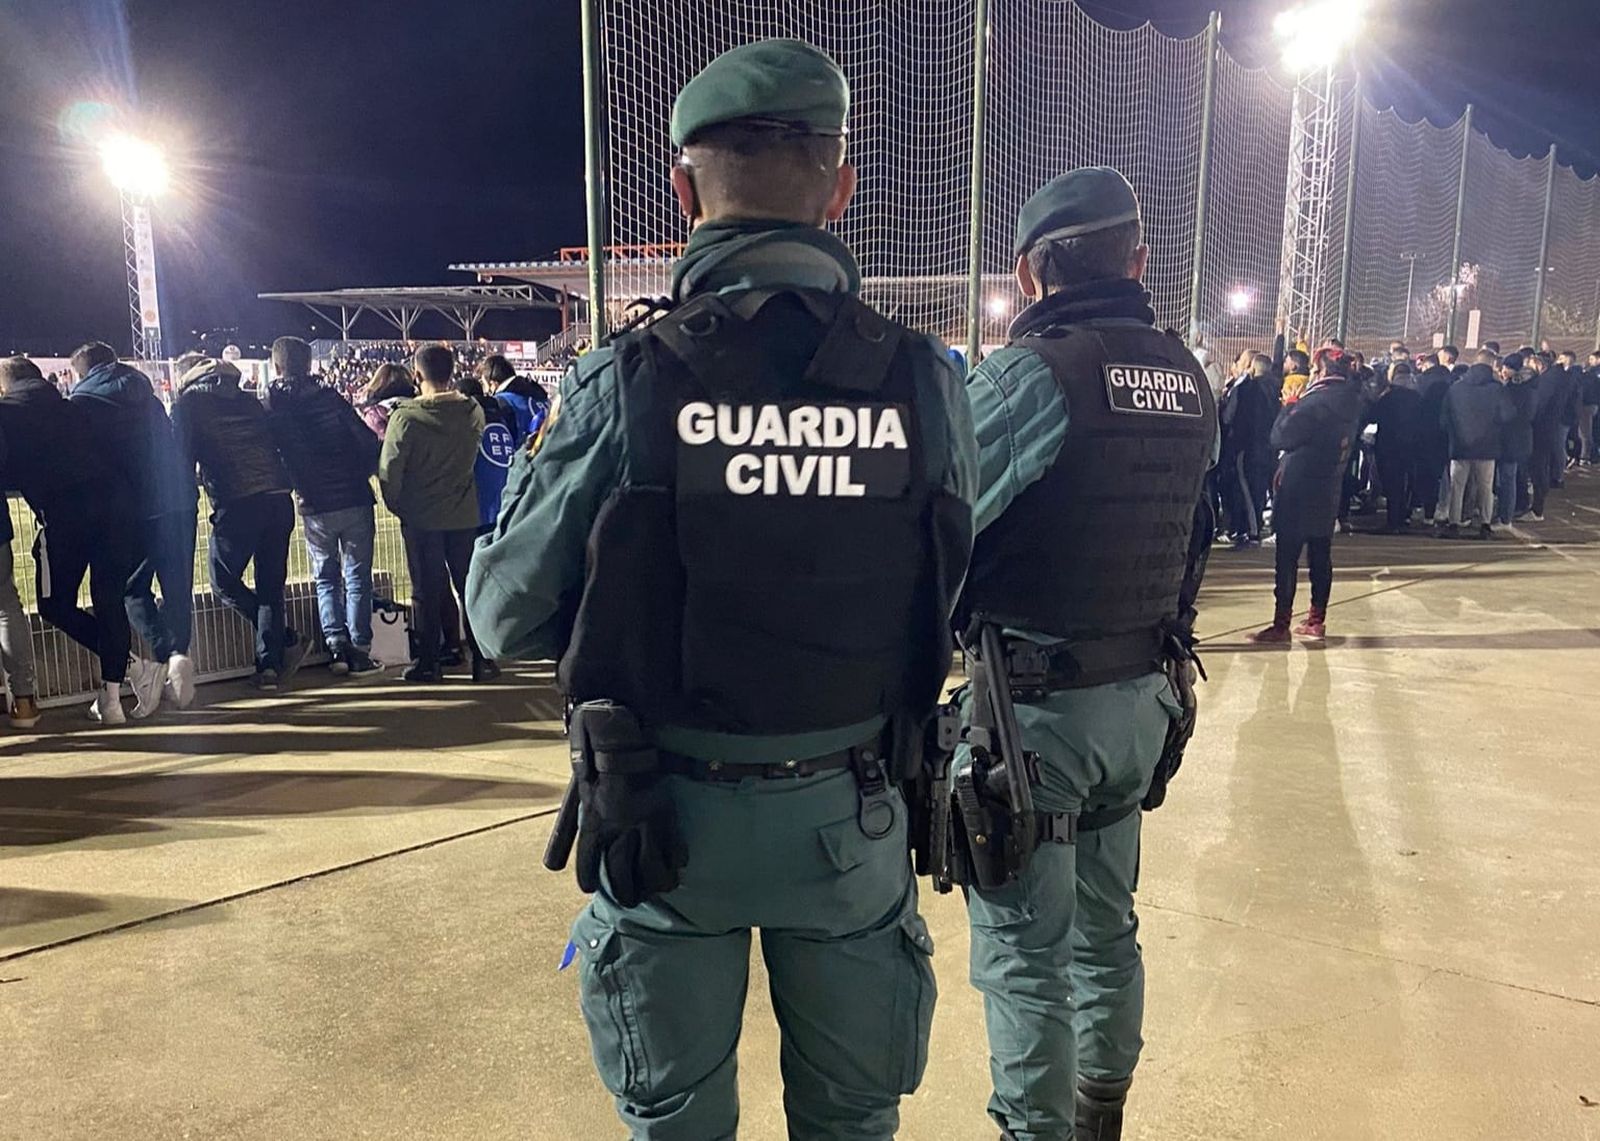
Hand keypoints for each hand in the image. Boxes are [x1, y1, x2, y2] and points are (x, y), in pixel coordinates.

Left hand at [574, 770, 687, 907]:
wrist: (622, 751)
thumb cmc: (599, 772)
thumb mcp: (581, 798)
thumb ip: (580, 825)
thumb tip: (564, 852)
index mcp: (593, 826)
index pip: (587, 862)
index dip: (588, 879)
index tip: (591, 889)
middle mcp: (616, 830)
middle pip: (620, 871)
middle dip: (626, 891)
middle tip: (632, 900)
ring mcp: (641, 825)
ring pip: (650, 866)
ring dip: (656, 882)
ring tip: (661, 887)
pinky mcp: (663, 817)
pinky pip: (672, 846)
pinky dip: (676, 860)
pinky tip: (677, 865)